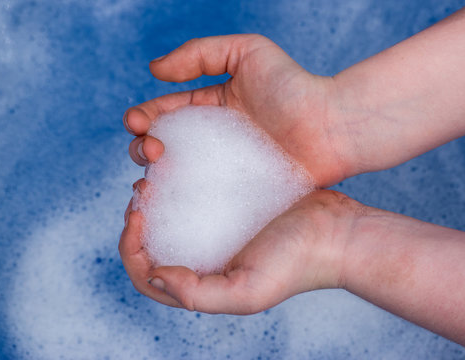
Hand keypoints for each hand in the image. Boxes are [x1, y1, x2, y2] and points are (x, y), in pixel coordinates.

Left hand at [119, 187, 361, 313]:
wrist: (337, 231)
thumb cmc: (297, 263)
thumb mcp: (248, 291)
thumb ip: (198, 294)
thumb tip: (156, 275)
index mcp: (204, 284)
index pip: (148, 277)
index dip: (131, 250)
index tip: (136, 216)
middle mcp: (207, 259)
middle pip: (154, 246)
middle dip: (137, 221)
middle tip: (143, 188)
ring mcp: (220, 231)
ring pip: (171, 216)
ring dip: (155, 197)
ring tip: (154, 171)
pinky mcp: (234, 205)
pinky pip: (196, 194)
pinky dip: (179, 181)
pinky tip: (179, 161)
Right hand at [124, 34, 359, 186]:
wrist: (330, 128)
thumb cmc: (294, 87)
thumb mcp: (246, 53)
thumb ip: (200, 53)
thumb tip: (154, 69)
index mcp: (212, 106)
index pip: (167, 111)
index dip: (145, 116)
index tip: (134, 121)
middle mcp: (214, 139)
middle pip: (165, 145)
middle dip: (144, 146)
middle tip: (150, 150)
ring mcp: (224, 169)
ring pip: (177, 174)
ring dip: (154, 176)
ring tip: (149, 175)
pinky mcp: (236, 194)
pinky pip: (202, 198)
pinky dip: (180, 200)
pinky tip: (166, 201)